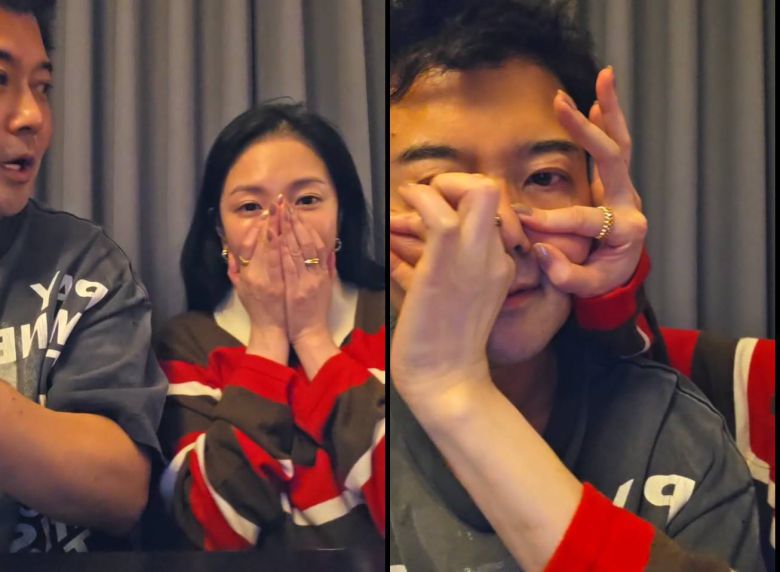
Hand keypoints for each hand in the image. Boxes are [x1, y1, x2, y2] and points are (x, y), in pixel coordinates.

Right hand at [227, 201, 287, 361]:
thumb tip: (229, 248)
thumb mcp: (239, 288)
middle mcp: (257, 276)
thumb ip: (233, 268)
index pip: (248, 245)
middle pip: (263, 243)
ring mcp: (273, 281)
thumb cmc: (257, 309)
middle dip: (271, 222)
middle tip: (277, 204)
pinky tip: (295, 232)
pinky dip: (291, 246)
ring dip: (282, 228)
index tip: (263, 213)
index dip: (256, 228)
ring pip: (277, 249)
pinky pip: (289, 262)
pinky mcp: (288, 286)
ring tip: (287, 211)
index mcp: (245, 275)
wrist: (273, 330)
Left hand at [279, 200, 336, 358]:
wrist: (310, 333)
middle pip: (307, 242)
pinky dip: (282, 250)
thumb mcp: (326, 287)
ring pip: (297, 250)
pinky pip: (288, 266)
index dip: (307, 226)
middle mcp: (316, 275)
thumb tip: (330, 250)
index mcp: (323, 273)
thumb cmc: (315, 312)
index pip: (318, 243)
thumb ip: (328, 268)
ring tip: (279, 214)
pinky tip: (276, 237)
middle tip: (284, 205)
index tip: (296, 212)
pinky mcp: (295, 290)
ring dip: (287, 230)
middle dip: (295, 222)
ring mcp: (306, 282)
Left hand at [390, 174, 514, 402]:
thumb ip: (435, 263)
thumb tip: (400, 236)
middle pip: (494, 190)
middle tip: (431, 196)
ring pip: (478, 192)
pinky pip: (440, 215)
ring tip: (414, 199)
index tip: (436, 209)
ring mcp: (474, 260)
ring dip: (440, 185)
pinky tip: (406, 204)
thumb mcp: (451, 297)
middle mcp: (495, 257)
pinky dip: (421, 199)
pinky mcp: (444, 268)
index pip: (496, 210)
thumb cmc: (442, 344)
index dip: (467, 198)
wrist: (446, 381)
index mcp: (500, 265)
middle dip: (459, 180)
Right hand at [516, 67, 646, 297]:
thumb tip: (540, 249)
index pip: (586, 219)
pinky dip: (608, 121)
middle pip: (613, 159)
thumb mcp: (584, 288)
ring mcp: (625, 189)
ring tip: (603, 78)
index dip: (553, 220)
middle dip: (586, 132)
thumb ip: (564, 274)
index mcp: (626, 231)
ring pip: (620, 143)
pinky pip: (616, 146)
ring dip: (609, 110)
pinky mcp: (616, 181)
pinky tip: (597, 99)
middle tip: (561, 104)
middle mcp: (630, 203)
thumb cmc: (600, 279)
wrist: (620, 272)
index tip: (521, 220)